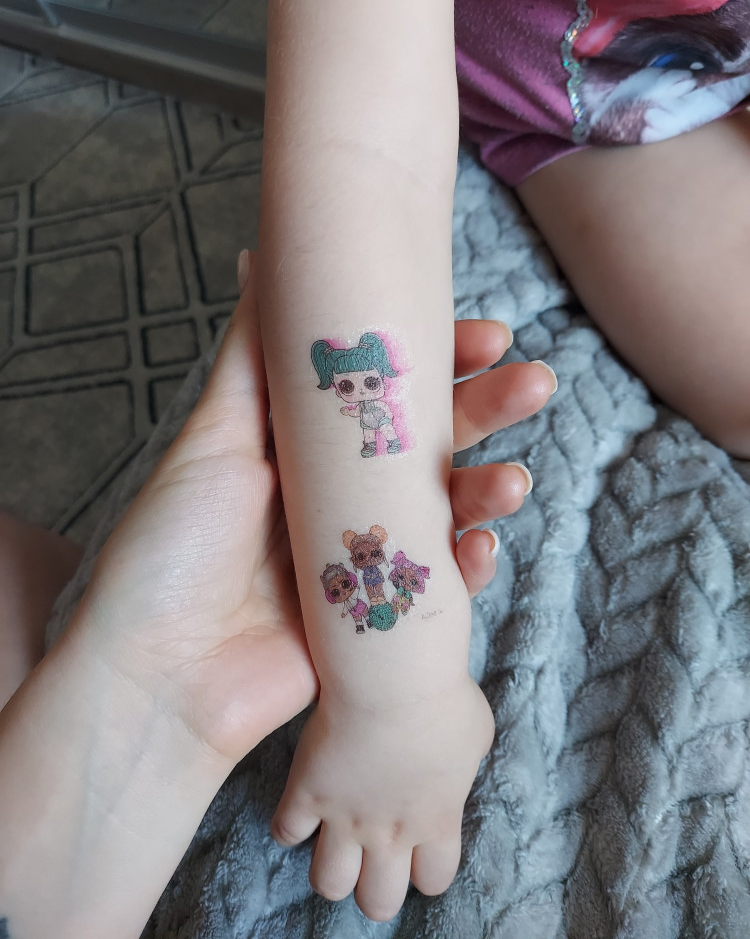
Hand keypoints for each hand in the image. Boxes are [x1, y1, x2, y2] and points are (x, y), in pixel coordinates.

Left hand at [80, 250, 553, 764]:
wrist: (155, 680)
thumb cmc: (170, 552)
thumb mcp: (212, 442)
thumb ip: (250, 359)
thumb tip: (260, 258)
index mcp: (305, 447)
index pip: (388, 389)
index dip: (441, 360)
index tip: (487, 334)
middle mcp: (340, 496)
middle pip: (429, 443)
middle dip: (487, 411)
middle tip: (533, 384)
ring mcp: (364, 558)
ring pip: (445, 511)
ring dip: (489, 491)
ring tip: (512, 484)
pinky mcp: (379, 619)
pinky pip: (440, 588)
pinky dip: (466, 569)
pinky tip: (481, 552)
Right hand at [272, 679, 493, 921]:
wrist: (391, 678)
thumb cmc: (442, 696)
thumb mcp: (474, 733)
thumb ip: (463, 761)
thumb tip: (454, 759)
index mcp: (437, 821)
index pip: (434, 880)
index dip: (425, 869)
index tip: (419, 845)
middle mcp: (391, 833)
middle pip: (378, 902)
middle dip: (375, 889)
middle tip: (372, 858)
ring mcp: (345, 817)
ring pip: (329, 883)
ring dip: (332, 869)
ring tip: (333, 841)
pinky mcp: (308, 793)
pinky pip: (286, 831)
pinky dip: (290, 824)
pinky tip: (302, 804)